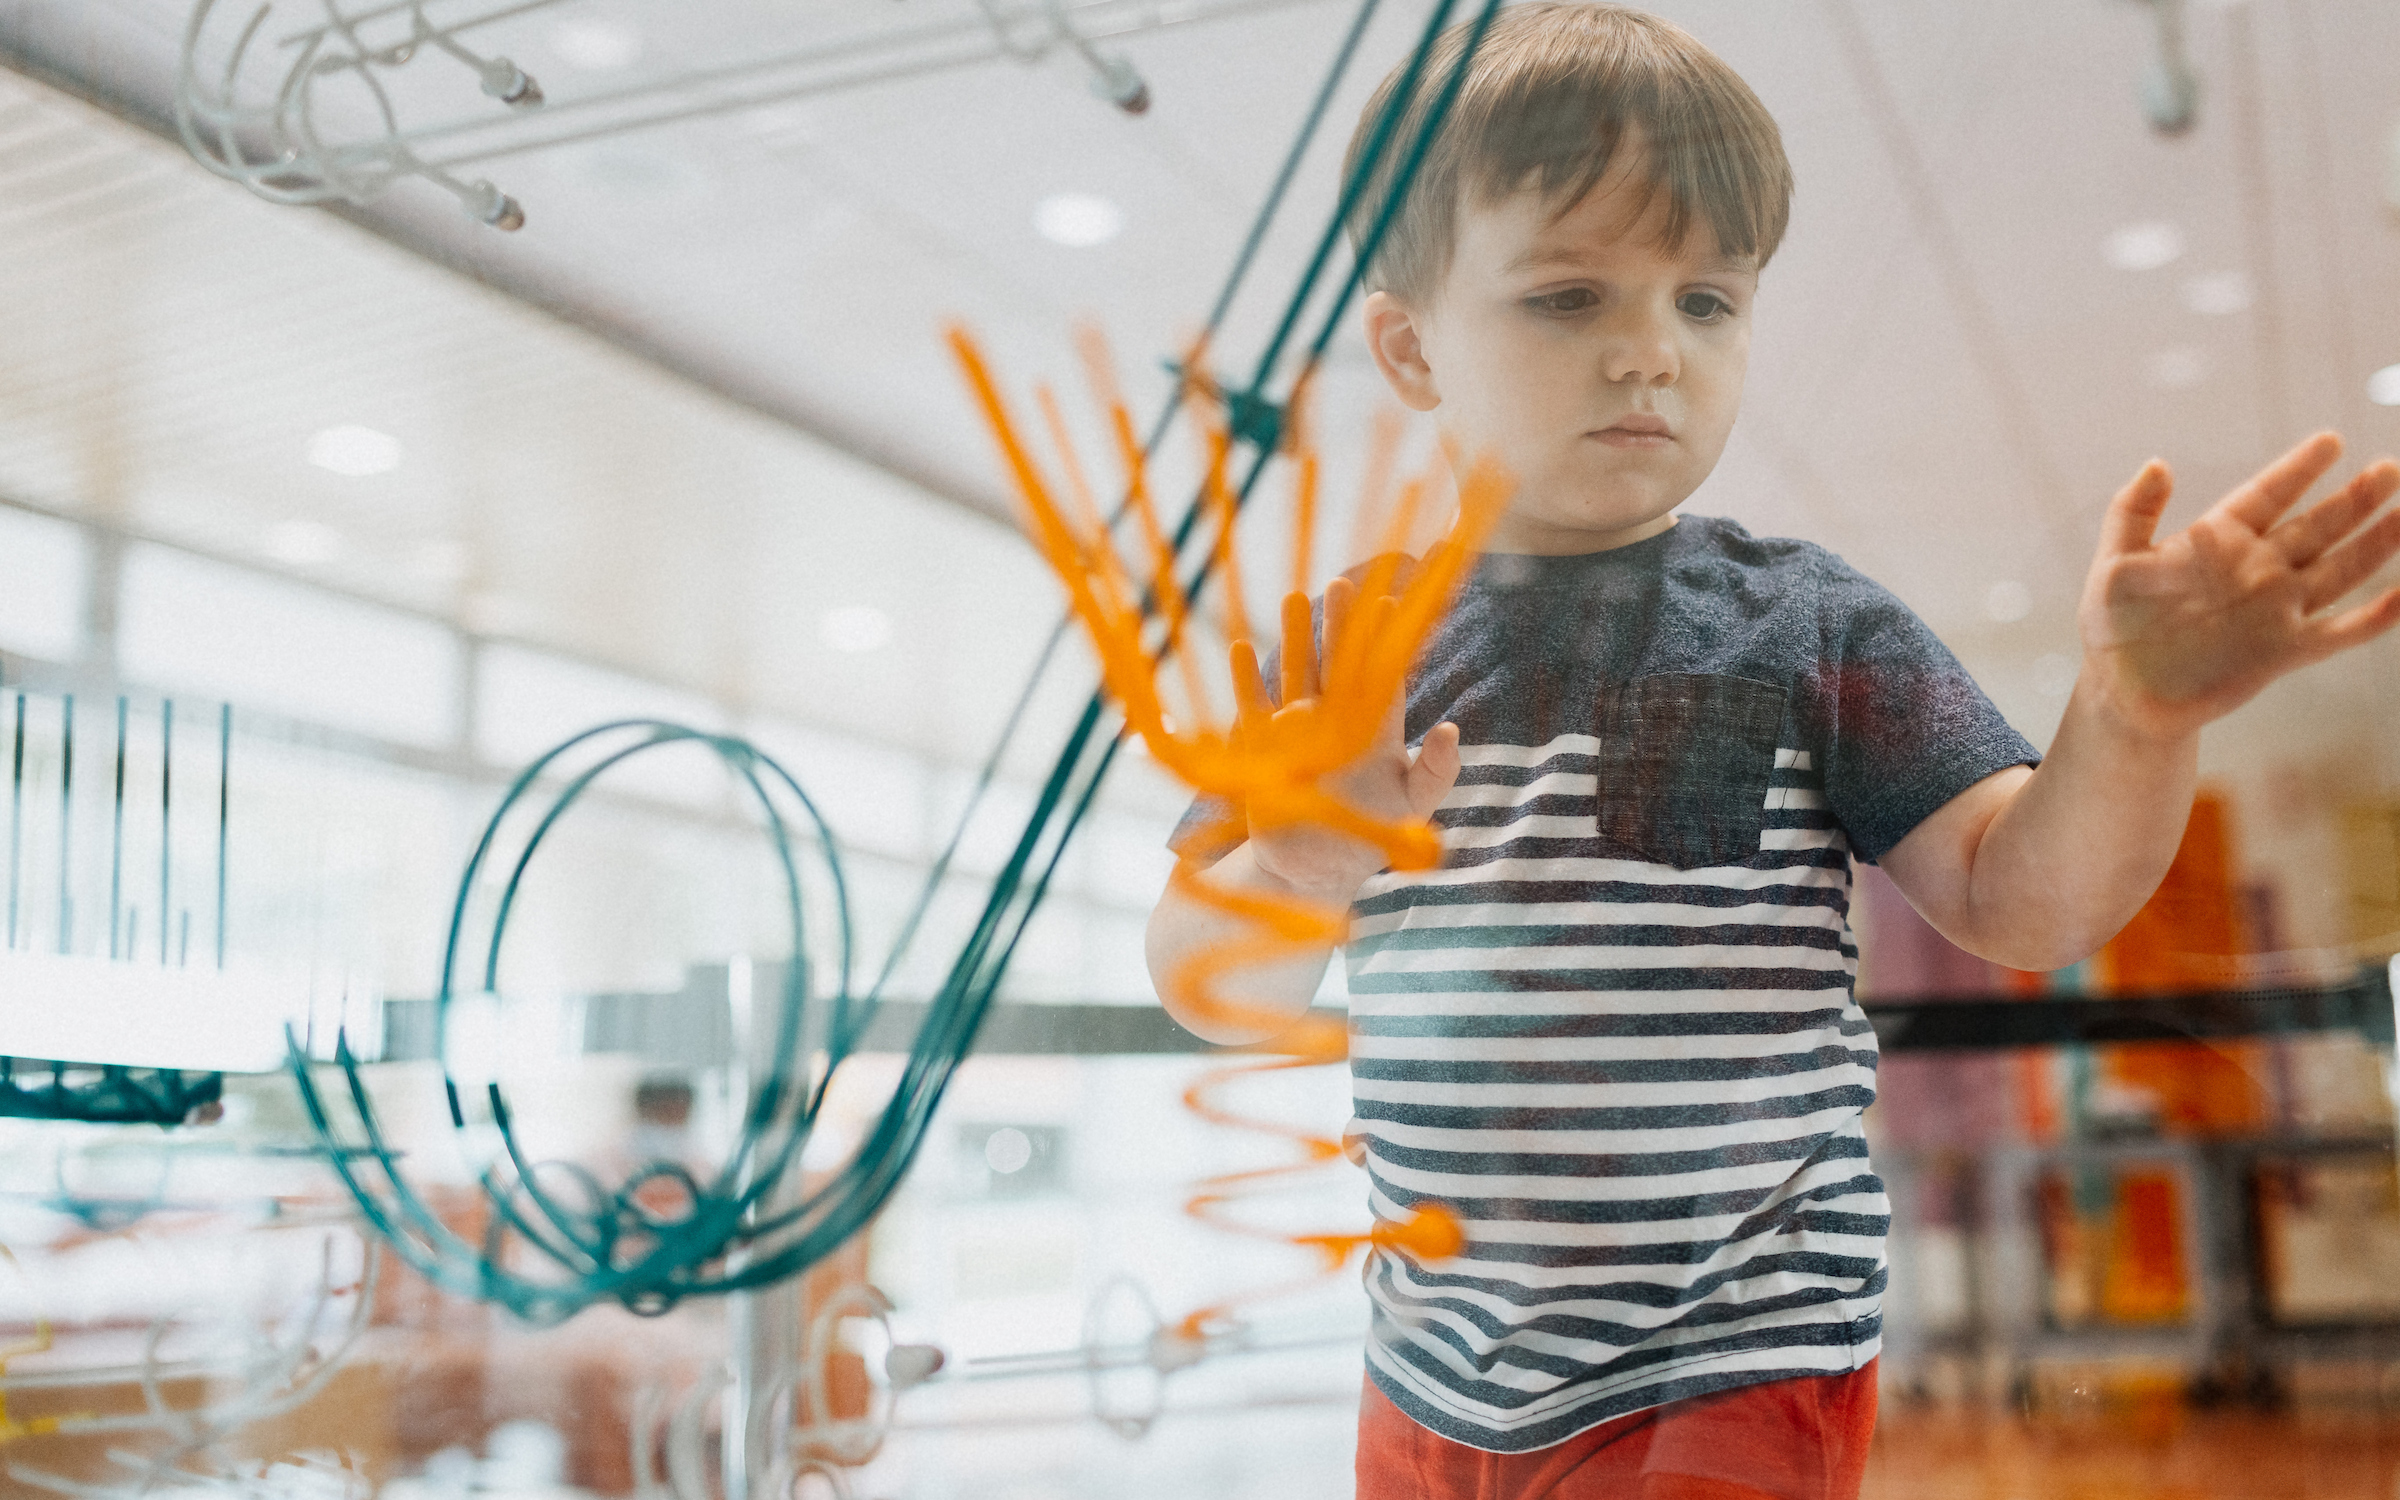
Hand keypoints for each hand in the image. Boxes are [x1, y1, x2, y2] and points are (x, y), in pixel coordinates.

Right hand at [1231, 575, 1459, 901]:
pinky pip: (1254, 710)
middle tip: (1340, 583)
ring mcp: (1299, 736)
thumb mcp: (1413, 807)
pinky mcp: (1267, 753)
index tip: (1385, 601)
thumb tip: (1451, 729)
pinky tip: (1239, 650)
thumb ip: (1437, 771)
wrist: (1316, 872)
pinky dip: (1247, 682)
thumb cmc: (1370, 841)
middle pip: (1338, 664)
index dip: (1382, 641)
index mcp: (1375, 733)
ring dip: (1294, 639)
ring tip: (1291, 598)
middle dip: (1339, 625)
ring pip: (1297, 676)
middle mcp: (1337, 726)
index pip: (1380, 676)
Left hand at [2078, 432, 2399, 740]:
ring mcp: (2274, 609)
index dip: (2298, 470)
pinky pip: (2339, 632)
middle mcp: (2255, 569)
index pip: (2266, 495)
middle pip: (2316, 526)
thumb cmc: (2112, 627)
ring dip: (2376, 544)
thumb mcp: (2112, 564)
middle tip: (2391, 469)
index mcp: (2217, 540)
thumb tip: (2158, 465)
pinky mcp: (2283, 652)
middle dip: (2355, 499)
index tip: (2331, 442)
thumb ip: (2132, 513)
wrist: (2122, 693)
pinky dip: (2375, 617)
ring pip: (2339, 569)